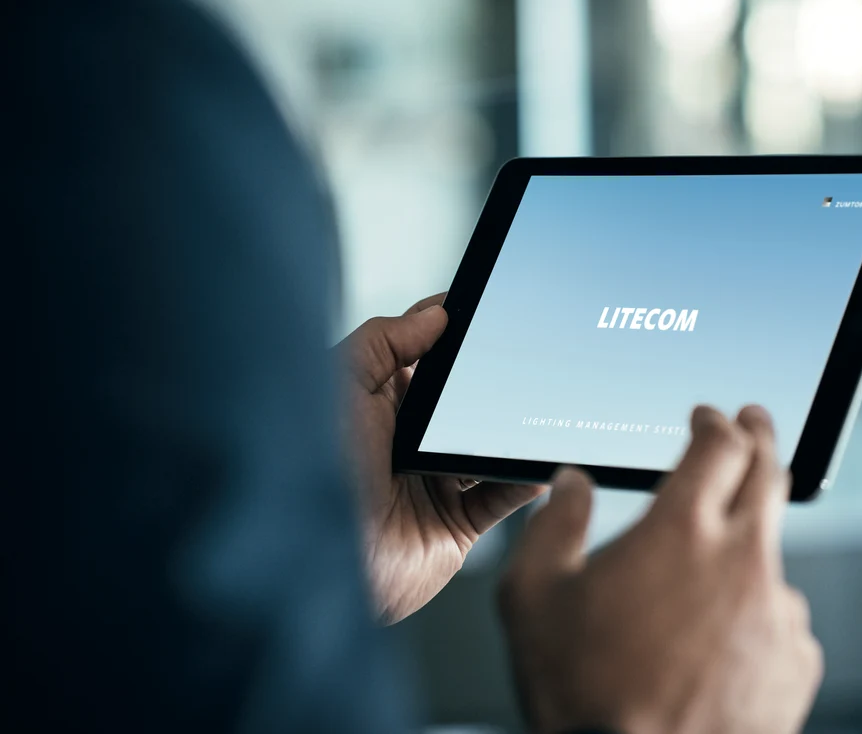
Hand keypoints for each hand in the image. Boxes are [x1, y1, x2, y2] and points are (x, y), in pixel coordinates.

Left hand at [340, 294, 547, 623]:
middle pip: (464, 402)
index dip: (454, 334)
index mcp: (378, 405)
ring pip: (488, 449)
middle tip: (528, 360)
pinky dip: (524, 481)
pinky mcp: (456, 526)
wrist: (323, 560)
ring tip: (542, 408)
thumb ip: (385, 341)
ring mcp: (434, 485)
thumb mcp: (342, 385)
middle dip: (493, 384)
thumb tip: (436, 312)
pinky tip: (540, 463)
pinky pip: (502, 498)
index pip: (425, 358)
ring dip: (513, 434)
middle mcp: (408, 443)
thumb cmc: (313, 471)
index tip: (489, 309)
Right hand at [499, 405, 822, 733]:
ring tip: (700, 587)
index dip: (716, 421)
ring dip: (744, 551)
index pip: (720, 444)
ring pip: (770, 557)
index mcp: (682, 530)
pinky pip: (780, 620)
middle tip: (754, 426)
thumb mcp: (534, 598)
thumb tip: (572, 484)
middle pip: (769, 475)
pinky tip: (715, 646)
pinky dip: (754, 616)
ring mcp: (777, 613)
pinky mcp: (796, 662)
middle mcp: (742, 560)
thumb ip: (554, 525)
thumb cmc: (584, 694)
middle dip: (761, 440)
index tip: (710, 417)